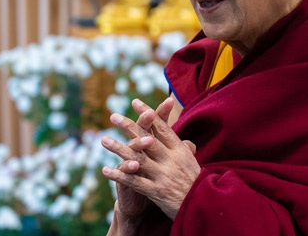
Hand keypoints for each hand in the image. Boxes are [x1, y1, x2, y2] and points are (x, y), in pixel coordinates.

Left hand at [102, 98, 200, 219]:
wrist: (203, 206)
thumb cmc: (198, 184)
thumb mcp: (193, 163)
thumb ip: (185, 151)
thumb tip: (185, 141)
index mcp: (180, 150)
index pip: (162, 128)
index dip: (148, 114)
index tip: (135, 102)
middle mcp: (171, 160)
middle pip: (147, 138)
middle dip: (129, 126)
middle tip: (114, 116)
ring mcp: (163, 175)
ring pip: (137, 158)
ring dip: (118, 148)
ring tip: (103, 140)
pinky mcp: (156, 191)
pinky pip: (134, 181)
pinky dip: (119, 175)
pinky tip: (105, 170)